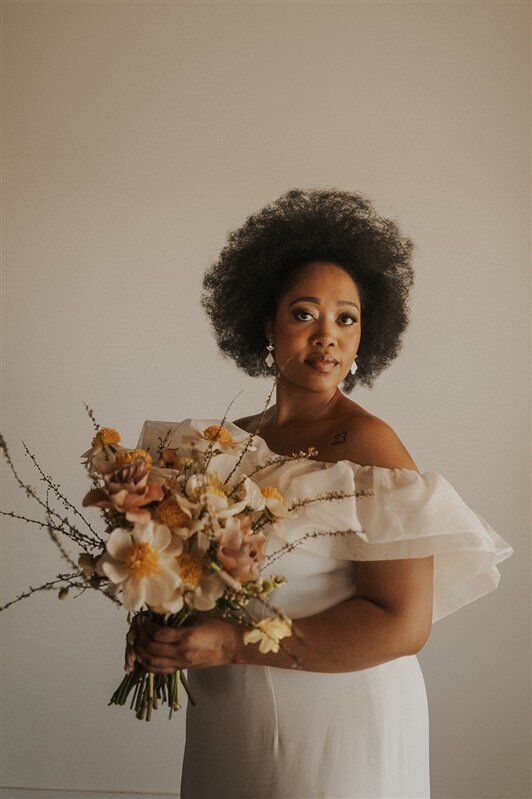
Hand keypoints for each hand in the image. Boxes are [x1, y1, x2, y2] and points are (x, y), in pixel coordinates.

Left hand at [125, 614, 239, 674]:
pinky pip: (159, 671)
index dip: (147, 626)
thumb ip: (179, 618)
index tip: (143, 618)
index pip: (158, 634)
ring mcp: (181, 663)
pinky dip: (148, 665)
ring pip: (152, 663)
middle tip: (138, 626)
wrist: (231, 646)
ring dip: (141, 653)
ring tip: (138, 641)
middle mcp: (181, 652)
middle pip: (152, 649)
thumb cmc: (218, 628)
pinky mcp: (182, 669)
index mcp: (186, 637)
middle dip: (141, 637)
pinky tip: (144, 656)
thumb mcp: (198, 618)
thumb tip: (160, 613)